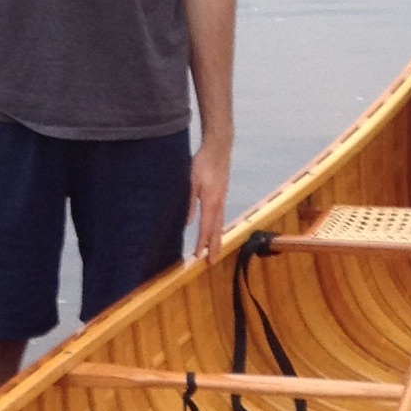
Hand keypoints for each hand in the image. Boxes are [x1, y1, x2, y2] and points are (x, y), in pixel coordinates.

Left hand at [188, 133, 231, 255]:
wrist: (219, 147)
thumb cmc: (202, 162)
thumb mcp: (191, 182)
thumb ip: (190, 203)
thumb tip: (187, 223)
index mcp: (210, 201)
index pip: (205, 227)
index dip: (202, 243)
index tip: (198, 256)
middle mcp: (219, 203)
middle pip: (216, 230)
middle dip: (214, 247)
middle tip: (212, 262)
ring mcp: (223, 199)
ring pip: (220, 224)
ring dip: (217, 239)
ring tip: (216, 252)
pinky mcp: (223, 195)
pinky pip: (221, 216)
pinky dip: (218, 228)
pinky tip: (216, 232)